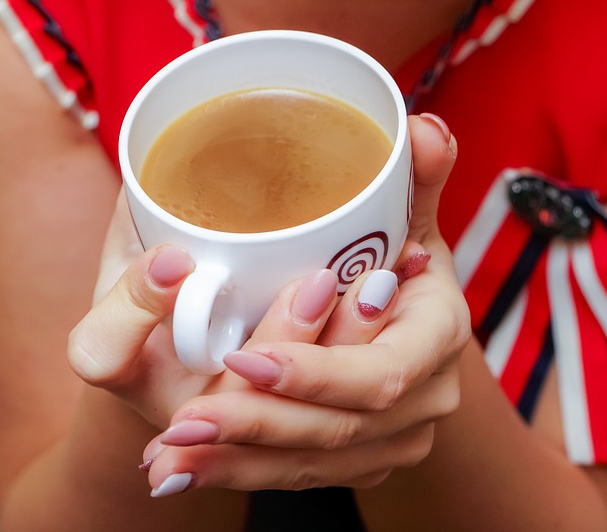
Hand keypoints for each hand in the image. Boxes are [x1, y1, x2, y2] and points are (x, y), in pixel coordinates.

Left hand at [141, 113, 470, 497]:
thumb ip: (413, 174)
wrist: (393, 316)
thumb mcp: (401, 212)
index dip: (316, 373)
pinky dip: (237, 473)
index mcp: (437, 331)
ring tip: (169, 446)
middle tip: (183, 415)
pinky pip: (294, 478)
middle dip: (257, 425)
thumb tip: (425, 128)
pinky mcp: (355, 463)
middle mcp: (424, 398)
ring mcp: (392, 441)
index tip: (245, 358)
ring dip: (236, 460)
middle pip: (337, 429)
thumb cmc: (389, 253)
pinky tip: (179, 468)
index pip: (382, 375)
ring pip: (310, 463)